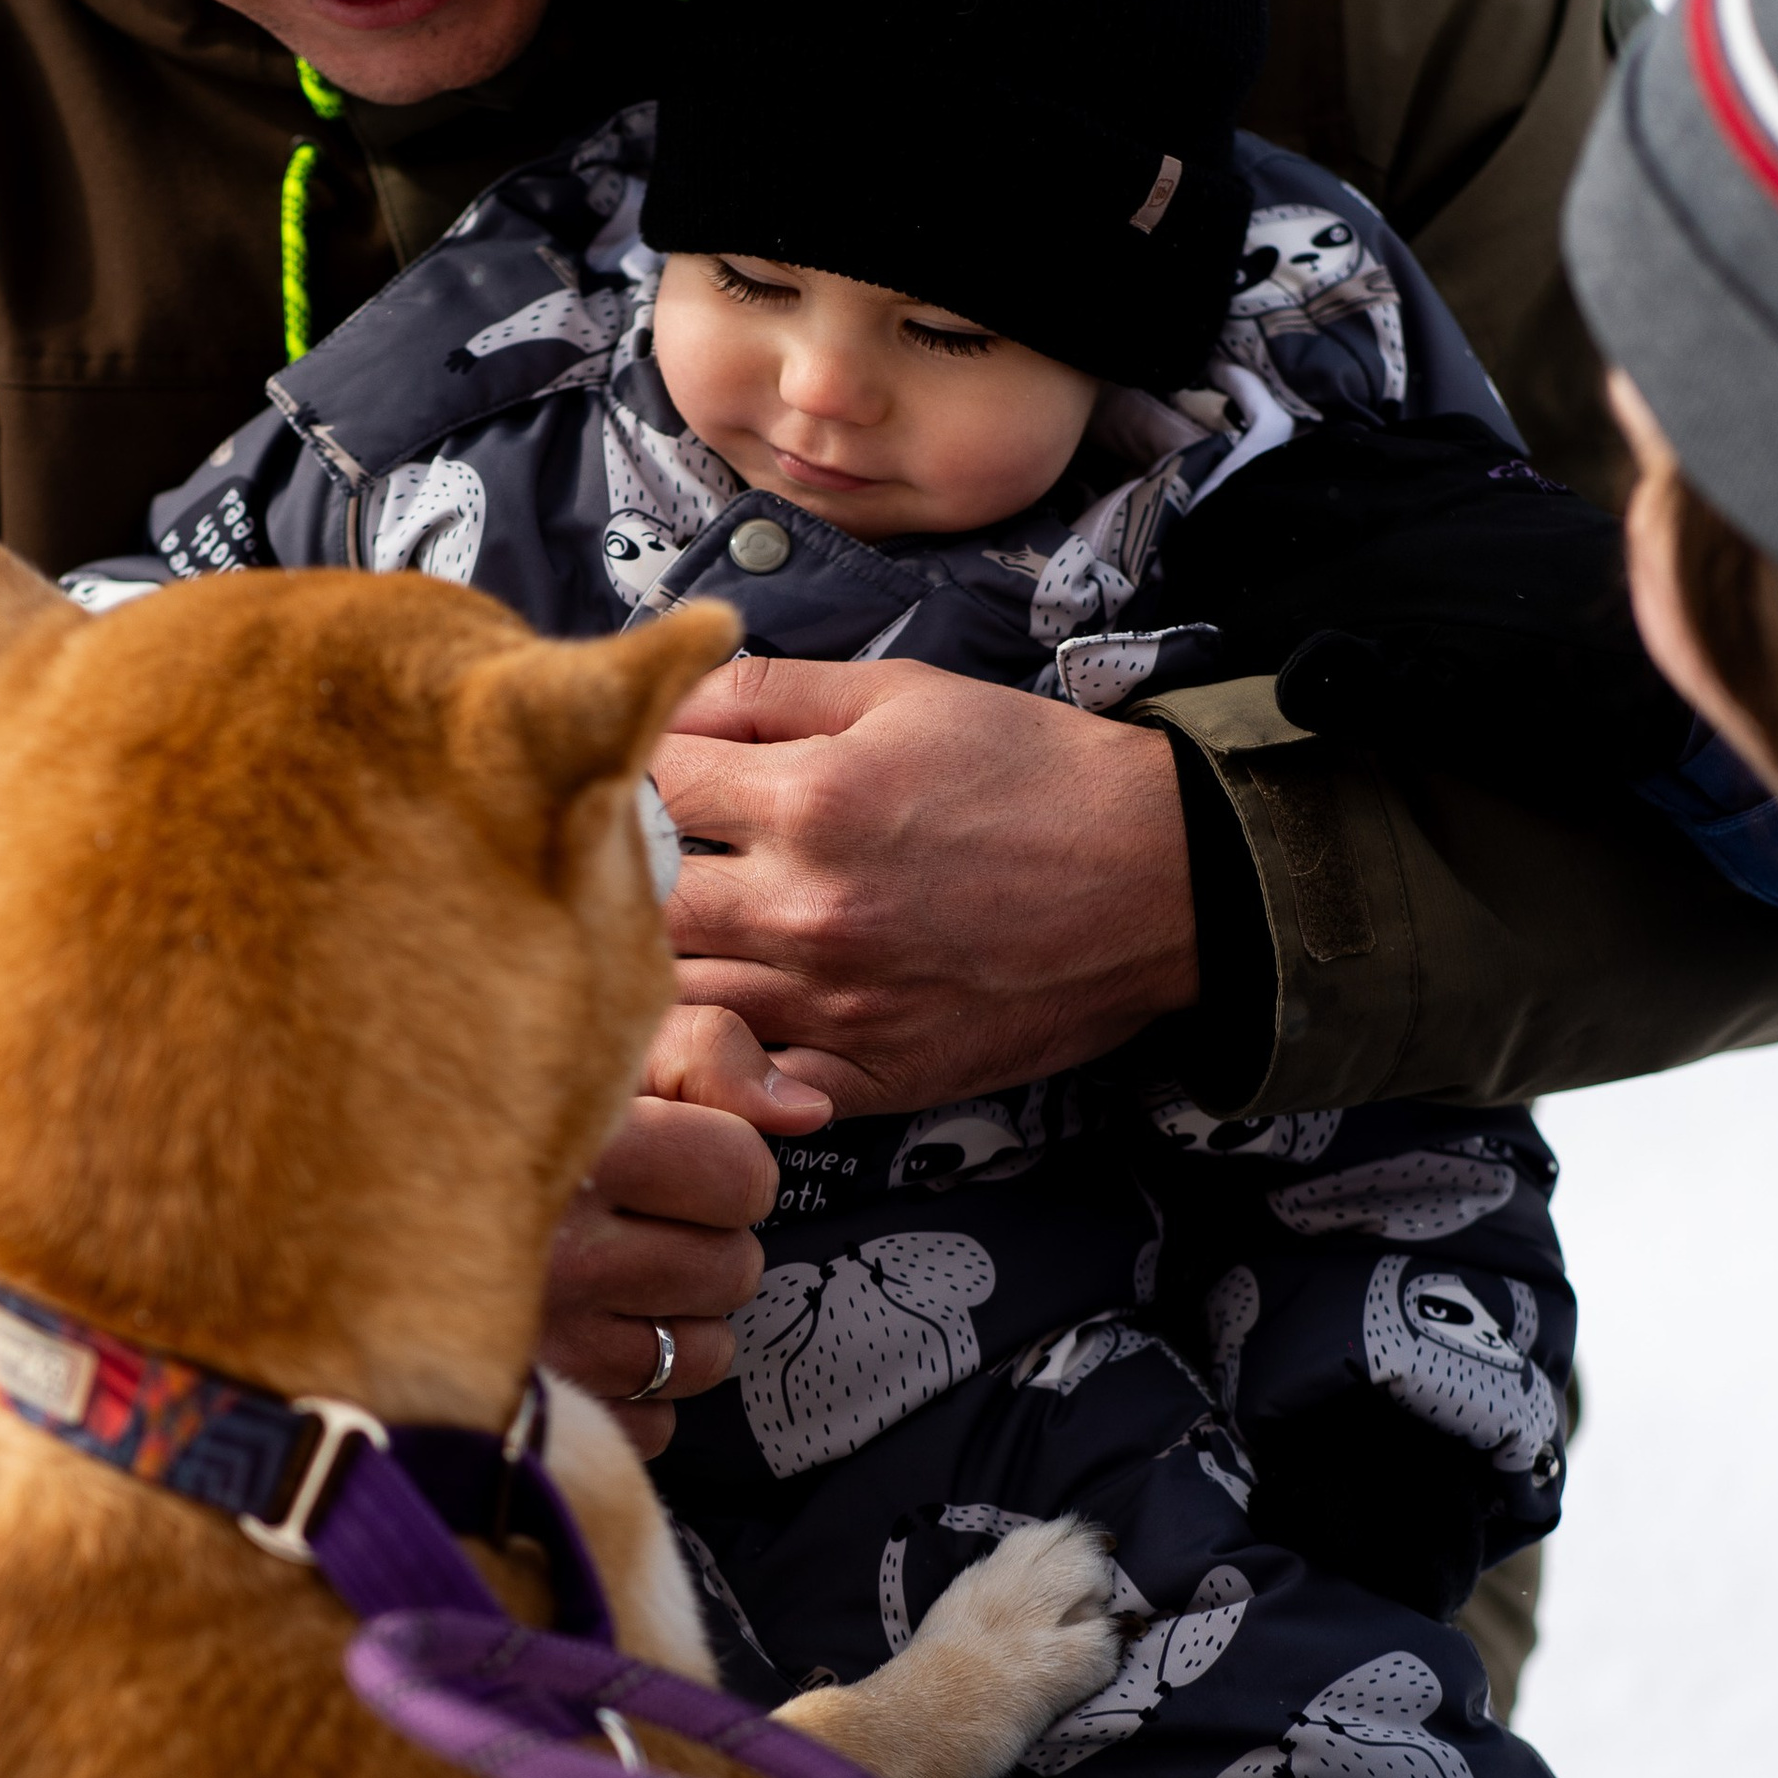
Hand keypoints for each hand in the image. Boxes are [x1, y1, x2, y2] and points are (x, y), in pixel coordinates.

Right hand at [538, 1005, 831, 1458]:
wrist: (366, 1201)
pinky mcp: (541, 1419)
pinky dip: (638, 1390)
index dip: (728, 1159)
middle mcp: (557, 1260)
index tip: (679, 1152)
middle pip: (733, 1269)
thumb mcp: (591, 1049)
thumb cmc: (494, 1118)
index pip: (740, 1175)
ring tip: (615, 1275)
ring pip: (705, 1355)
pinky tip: (589, 1335)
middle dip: (705, 1240)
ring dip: (679, 1317)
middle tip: (637, 1217)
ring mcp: (548, 1351)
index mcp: (575, 1153)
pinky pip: (654, 1424)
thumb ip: (708, 1054)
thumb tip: (805, 1114)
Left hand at [658, 657, 1199, 1115]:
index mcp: (809, 803)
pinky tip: (720, 1020)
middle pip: (636, 901)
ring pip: (673, 996)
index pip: (644, 787)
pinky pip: (745, 1086)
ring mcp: (831, 1005)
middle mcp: (807, 911)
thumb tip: (667, 694)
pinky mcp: (865, 1073)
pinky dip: (718, 1058)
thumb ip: (766, 691)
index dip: (624, 773)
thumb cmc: (1034, 775)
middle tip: (623, 859)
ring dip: (654, 962)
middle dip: (618, 873)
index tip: (630, 776)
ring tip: (664, 932)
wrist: (1159, 878)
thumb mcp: (901, 692)